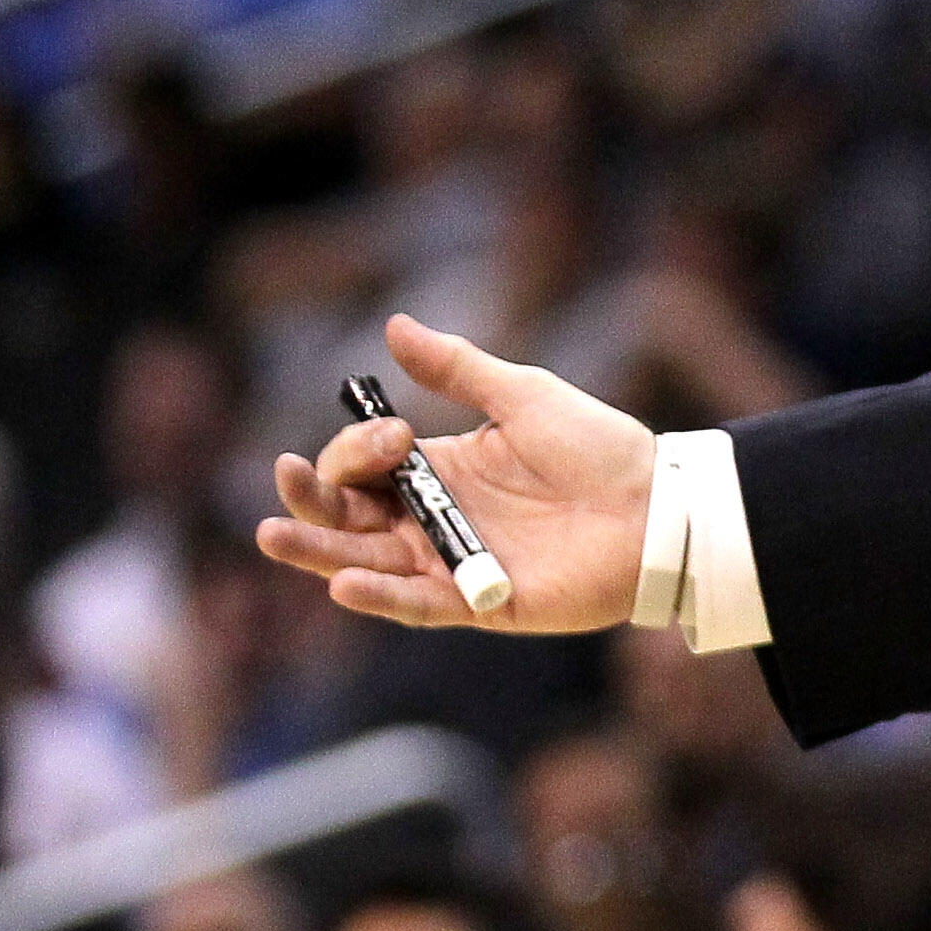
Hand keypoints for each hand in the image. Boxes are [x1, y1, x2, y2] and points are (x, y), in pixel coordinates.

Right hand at [256, 313, 652, 631]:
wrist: (657, 506)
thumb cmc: (598, 448)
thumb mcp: (524, 395)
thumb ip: (457, 369)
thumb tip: (394, 326)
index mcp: (441, 469)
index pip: (367, 466)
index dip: (359, 449)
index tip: (394, 432)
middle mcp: (435, 518)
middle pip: (350, 516)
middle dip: (312, 498)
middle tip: (288, 476)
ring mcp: (453, 562)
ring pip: (366, 563)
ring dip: (319, 551)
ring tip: (274, 534)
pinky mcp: (479, 602)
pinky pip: (416, 605)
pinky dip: (379, 595)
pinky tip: (343, 583)